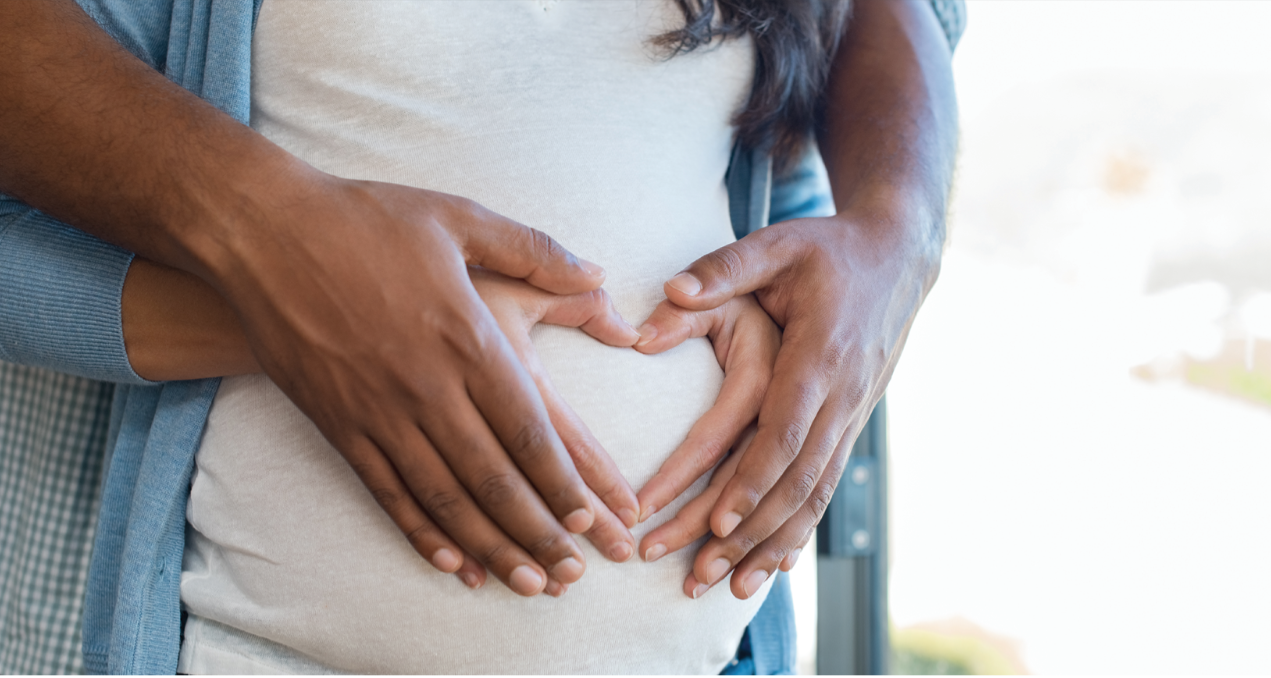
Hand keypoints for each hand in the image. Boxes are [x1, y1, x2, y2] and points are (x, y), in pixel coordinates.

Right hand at [208, 175, 637, 597]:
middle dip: (538, 531)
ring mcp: (378, 410)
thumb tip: (599, 275)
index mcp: (467, 337)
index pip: (528, 428)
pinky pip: (386, 492)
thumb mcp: (460, 218)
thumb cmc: (366, 220)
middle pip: (493, 477)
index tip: (591, 516)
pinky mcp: (338, 423)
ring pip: (444, 496)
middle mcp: (427, 385)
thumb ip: (537, 251)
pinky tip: (451, 561)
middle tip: (571, 572)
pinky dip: (420, 532)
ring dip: (489, 545)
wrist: (262, 231)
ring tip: (526, 581)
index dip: (563, 480)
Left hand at [652, 209, 938, 598]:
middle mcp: (841, 394)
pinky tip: (772, 567)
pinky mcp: (850, 425)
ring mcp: (851, 414)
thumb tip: (668, 292)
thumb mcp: (776, 244)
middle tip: (699, 572)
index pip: (786, 430)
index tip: (718, 521)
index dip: (753, 479)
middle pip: (796, 479)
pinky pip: (825, 488)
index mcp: (820, 354)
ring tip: (728, 587)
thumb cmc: (827, 250)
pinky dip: (799, 530)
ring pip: (814, 495)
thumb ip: (723, 268)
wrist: (898, 258)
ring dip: (772, 545)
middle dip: (749, 532)